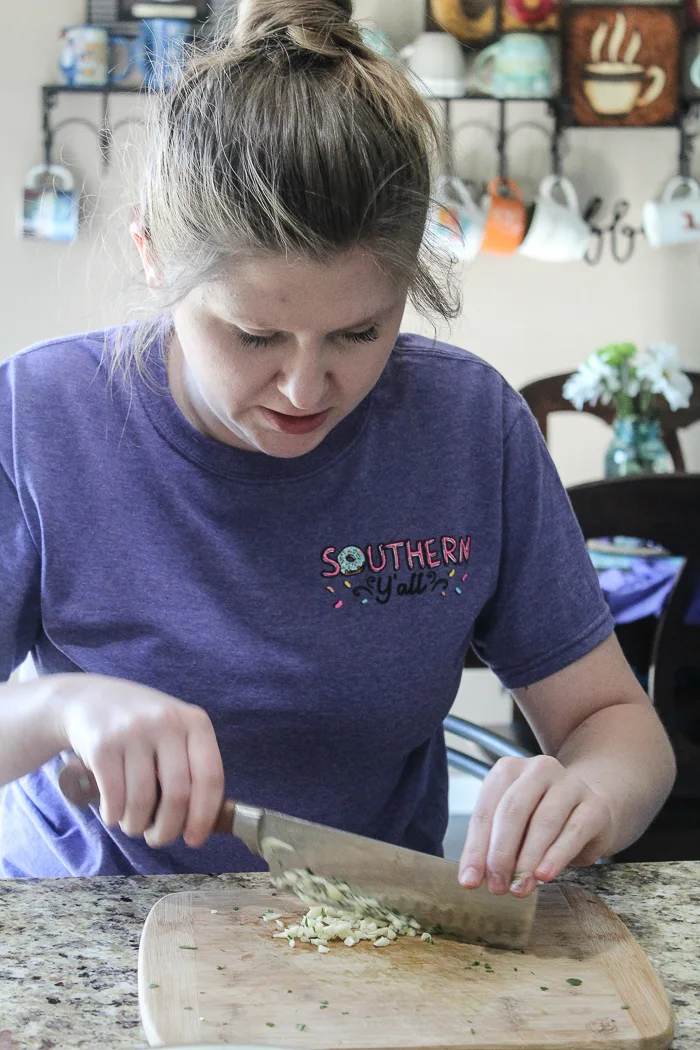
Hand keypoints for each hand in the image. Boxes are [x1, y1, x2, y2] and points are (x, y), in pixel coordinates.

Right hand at [55, 674, 223, 848]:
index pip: (210, 776)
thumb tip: (202, 821)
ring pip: (143, 800)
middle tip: (159, 838)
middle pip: (178, 794)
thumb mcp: (175, 730)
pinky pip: (114, 797)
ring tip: (134, 825)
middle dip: (168, 829)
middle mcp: (167, 722)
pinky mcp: (102, 745)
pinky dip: (114, 817)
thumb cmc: (142, 726)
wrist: (89, 699)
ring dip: (137, 826)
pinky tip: (114, 814)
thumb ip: (191, 764)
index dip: (204, 815)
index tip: (195, 839)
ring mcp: (133, 732)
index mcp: (195, 722)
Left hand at [458, 755, 613, 897]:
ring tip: (519, 887)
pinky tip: (544, 875)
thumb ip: (490, 847)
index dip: (476, 848)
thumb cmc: (540, 819)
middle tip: (496, 886)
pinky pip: (573, 831)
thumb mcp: (511, 827)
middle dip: (501, 852)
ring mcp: (569, 784)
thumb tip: (471, 878)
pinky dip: (556, 856)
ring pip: (543, 821)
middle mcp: (539, 769)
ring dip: (527, 859)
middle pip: (513, 810)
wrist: (589, 811)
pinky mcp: (594, 805)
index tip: (469, 881)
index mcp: (508, 769)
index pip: (486, 810)